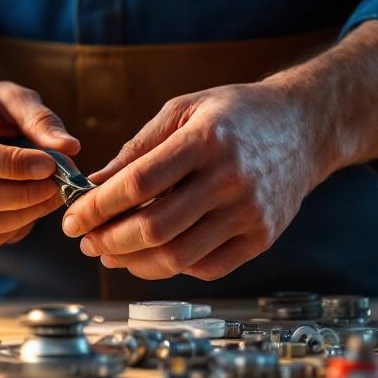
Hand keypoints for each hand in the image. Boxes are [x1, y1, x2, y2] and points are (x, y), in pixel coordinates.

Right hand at [0, 63, 79, 251]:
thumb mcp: (10, 97)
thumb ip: (40, 119)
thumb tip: (70, 149)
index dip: (14, 166)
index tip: (50, 165)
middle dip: (26, 195)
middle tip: (59, 185)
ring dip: (26, 216)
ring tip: (51, 196)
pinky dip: (13, 231)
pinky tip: (30, 211)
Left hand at [60, 20, 377, 280]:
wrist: (305, 127)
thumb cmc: (237, 114)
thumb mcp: (183, 110)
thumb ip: (137, 150)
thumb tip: (93, 186)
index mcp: (206, 140)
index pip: (138, 184)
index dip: (98, 207)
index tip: (72, 218)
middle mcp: (230, 179)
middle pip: (154, 227)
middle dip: (108, 240)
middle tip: (86, 240)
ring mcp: (250, 213)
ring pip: (177, 256)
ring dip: (133, 261)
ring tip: (110, 253)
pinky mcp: (262, 238)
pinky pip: (205, 267)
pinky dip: (170, 266)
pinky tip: (151, 255)